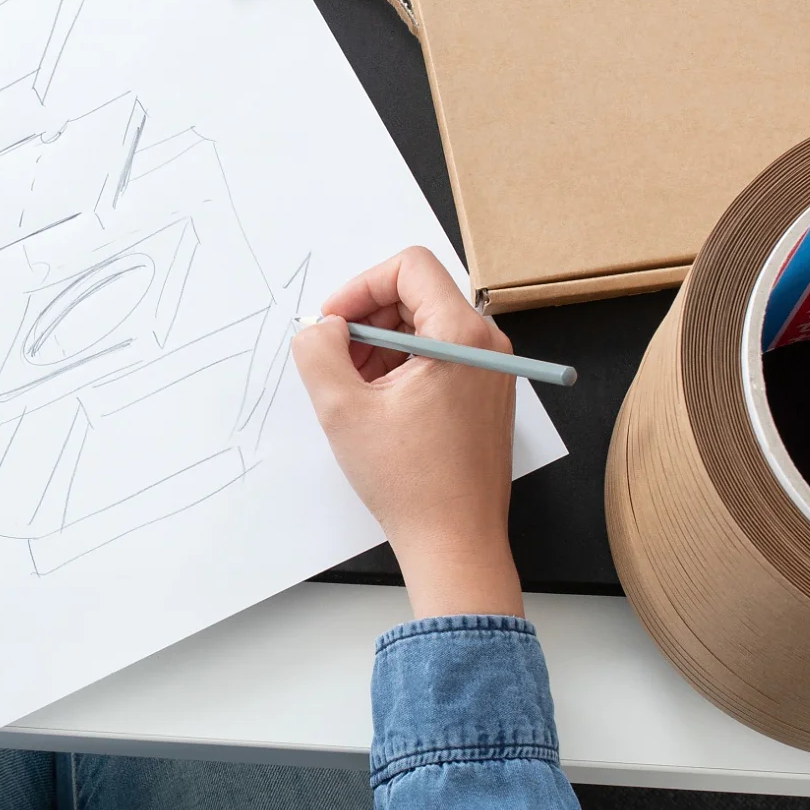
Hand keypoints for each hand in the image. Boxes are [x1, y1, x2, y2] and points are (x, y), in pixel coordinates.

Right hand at [292, 246, 523, 619]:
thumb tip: (320, 327)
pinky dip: (402, 368)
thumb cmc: (411, 483)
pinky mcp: (485, 394)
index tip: (333, 324)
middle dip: (368, 320)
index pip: (409, 266)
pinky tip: (378, 407)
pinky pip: (439, 357)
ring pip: (425, 327)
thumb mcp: (342, 409)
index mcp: (462, 336)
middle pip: (417, 294)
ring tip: (355, 391)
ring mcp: (492, 371)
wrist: (455, 542)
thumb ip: (318, 351)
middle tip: (337, 360)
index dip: (360, 287)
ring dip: (381, 347)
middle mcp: (488, 345)